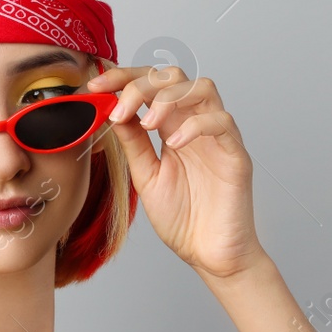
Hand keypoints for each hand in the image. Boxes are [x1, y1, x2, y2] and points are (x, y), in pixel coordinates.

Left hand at [88, 64, 267, 281]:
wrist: (208, 254)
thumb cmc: (183, 219)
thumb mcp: (146, 176)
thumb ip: (133, 144)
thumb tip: (112, 111)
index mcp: (172, 128)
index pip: (151, 84)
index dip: (123, 77)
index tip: (96, 87)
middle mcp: (195, 125)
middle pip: (174, 76)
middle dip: (141, 82)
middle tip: (117, 104)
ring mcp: (217, 138)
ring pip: (202, 87)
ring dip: (168, 97)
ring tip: (148, 123)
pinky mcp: (236, 155)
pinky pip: (221, 123)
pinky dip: (193, 127)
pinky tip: (172, 145)